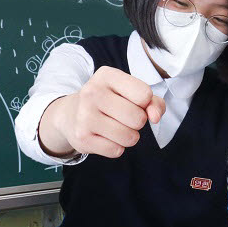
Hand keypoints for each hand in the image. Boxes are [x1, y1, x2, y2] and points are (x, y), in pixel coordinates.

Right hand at [39, 66, 165, 157]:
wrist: (71, 114)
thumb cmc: (109, 101)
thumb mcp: (130, 92)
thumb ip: (153, 101)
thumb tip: (156, 117)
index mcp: (106, 75)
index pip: (144, 94)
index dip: (145, 103)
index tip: (134, 102)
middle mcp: (92, 92)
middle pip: (138, 118)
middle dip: (138, 122)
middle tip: (125, 117)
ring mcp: (85, 116)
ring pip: (129, 137)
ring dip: (129, 136)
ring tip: (117, 128)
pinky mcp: (82, 138)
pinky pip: (116, 150)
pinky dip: (117, 147)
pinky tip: (105, 137)